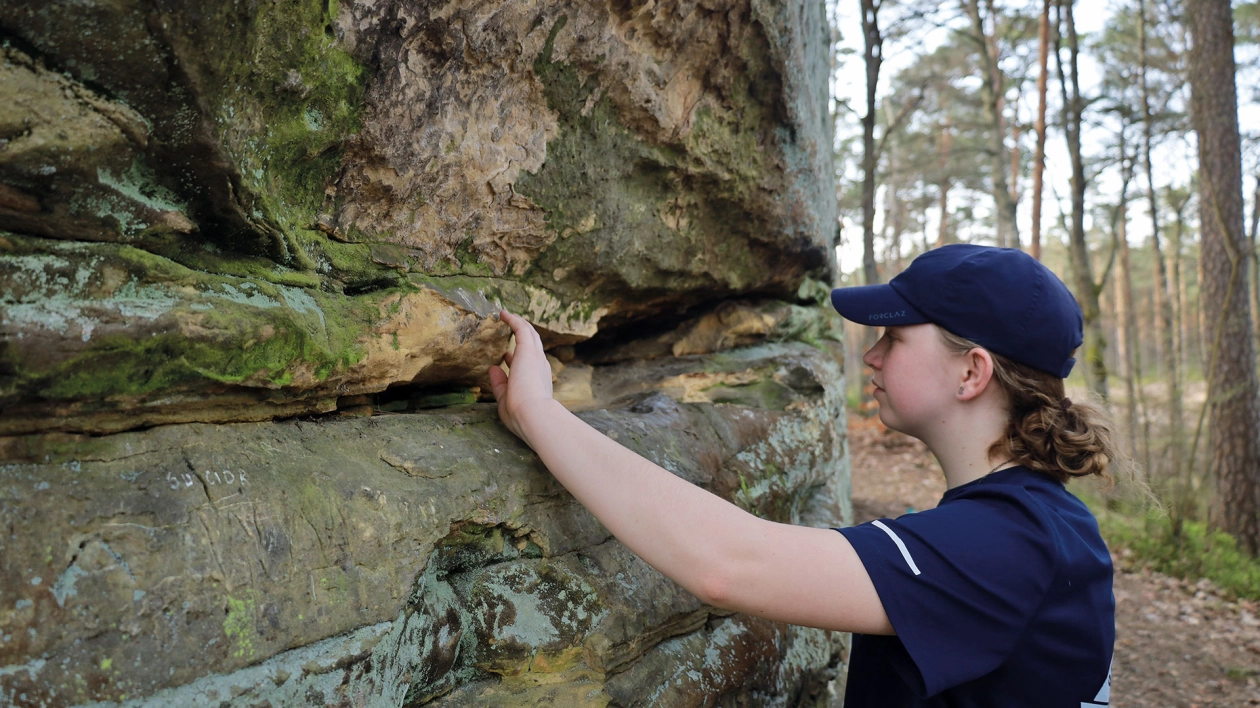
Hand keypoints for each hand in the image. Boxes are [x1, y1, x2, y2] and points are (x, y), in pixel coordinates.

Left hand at [488, 310, 554, 441]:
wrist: (534, 415)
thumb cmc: (520, 414)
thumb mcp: (505, 398)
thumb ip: (499, 383)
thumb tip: (492, 368)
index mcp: (536, 381)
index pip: (528, 365)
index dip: (516, 359)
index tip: (507, 356)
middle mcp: (539, 366)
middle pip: (533, 345)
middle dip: (524, 335)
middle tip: (513, 327)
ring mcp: (535, 357)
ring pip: (530, 334)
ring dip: (519, 324)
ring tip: (508, 316)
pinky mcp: (528, 350)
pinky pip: (522, 328)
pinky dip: (513, 320)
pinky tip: (503, 314)